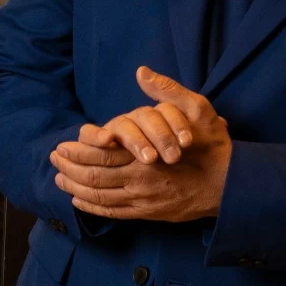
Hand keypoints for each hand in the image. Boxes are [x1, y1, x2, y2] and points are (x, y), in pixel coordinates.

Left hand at [50, 67, 230, 222]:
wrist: (232, 185)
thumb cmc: (213, 147)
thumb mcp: (198, 110)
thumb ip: (168, 92)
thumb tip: (143, 72)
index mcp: (147, 156)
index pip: (102, 154)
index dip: (79, 150)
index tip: (62, 145)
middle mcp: (140, 181)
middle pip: (94, 177)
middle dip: (70, 169)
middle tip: (53, 160)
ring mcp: (143, 201)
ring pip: (100, 197)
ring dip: (75, 188)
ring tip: (59, 179)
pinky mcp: (148, 214)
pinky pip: (113, 214)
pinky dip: (93, 208)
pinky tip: (79, 201)